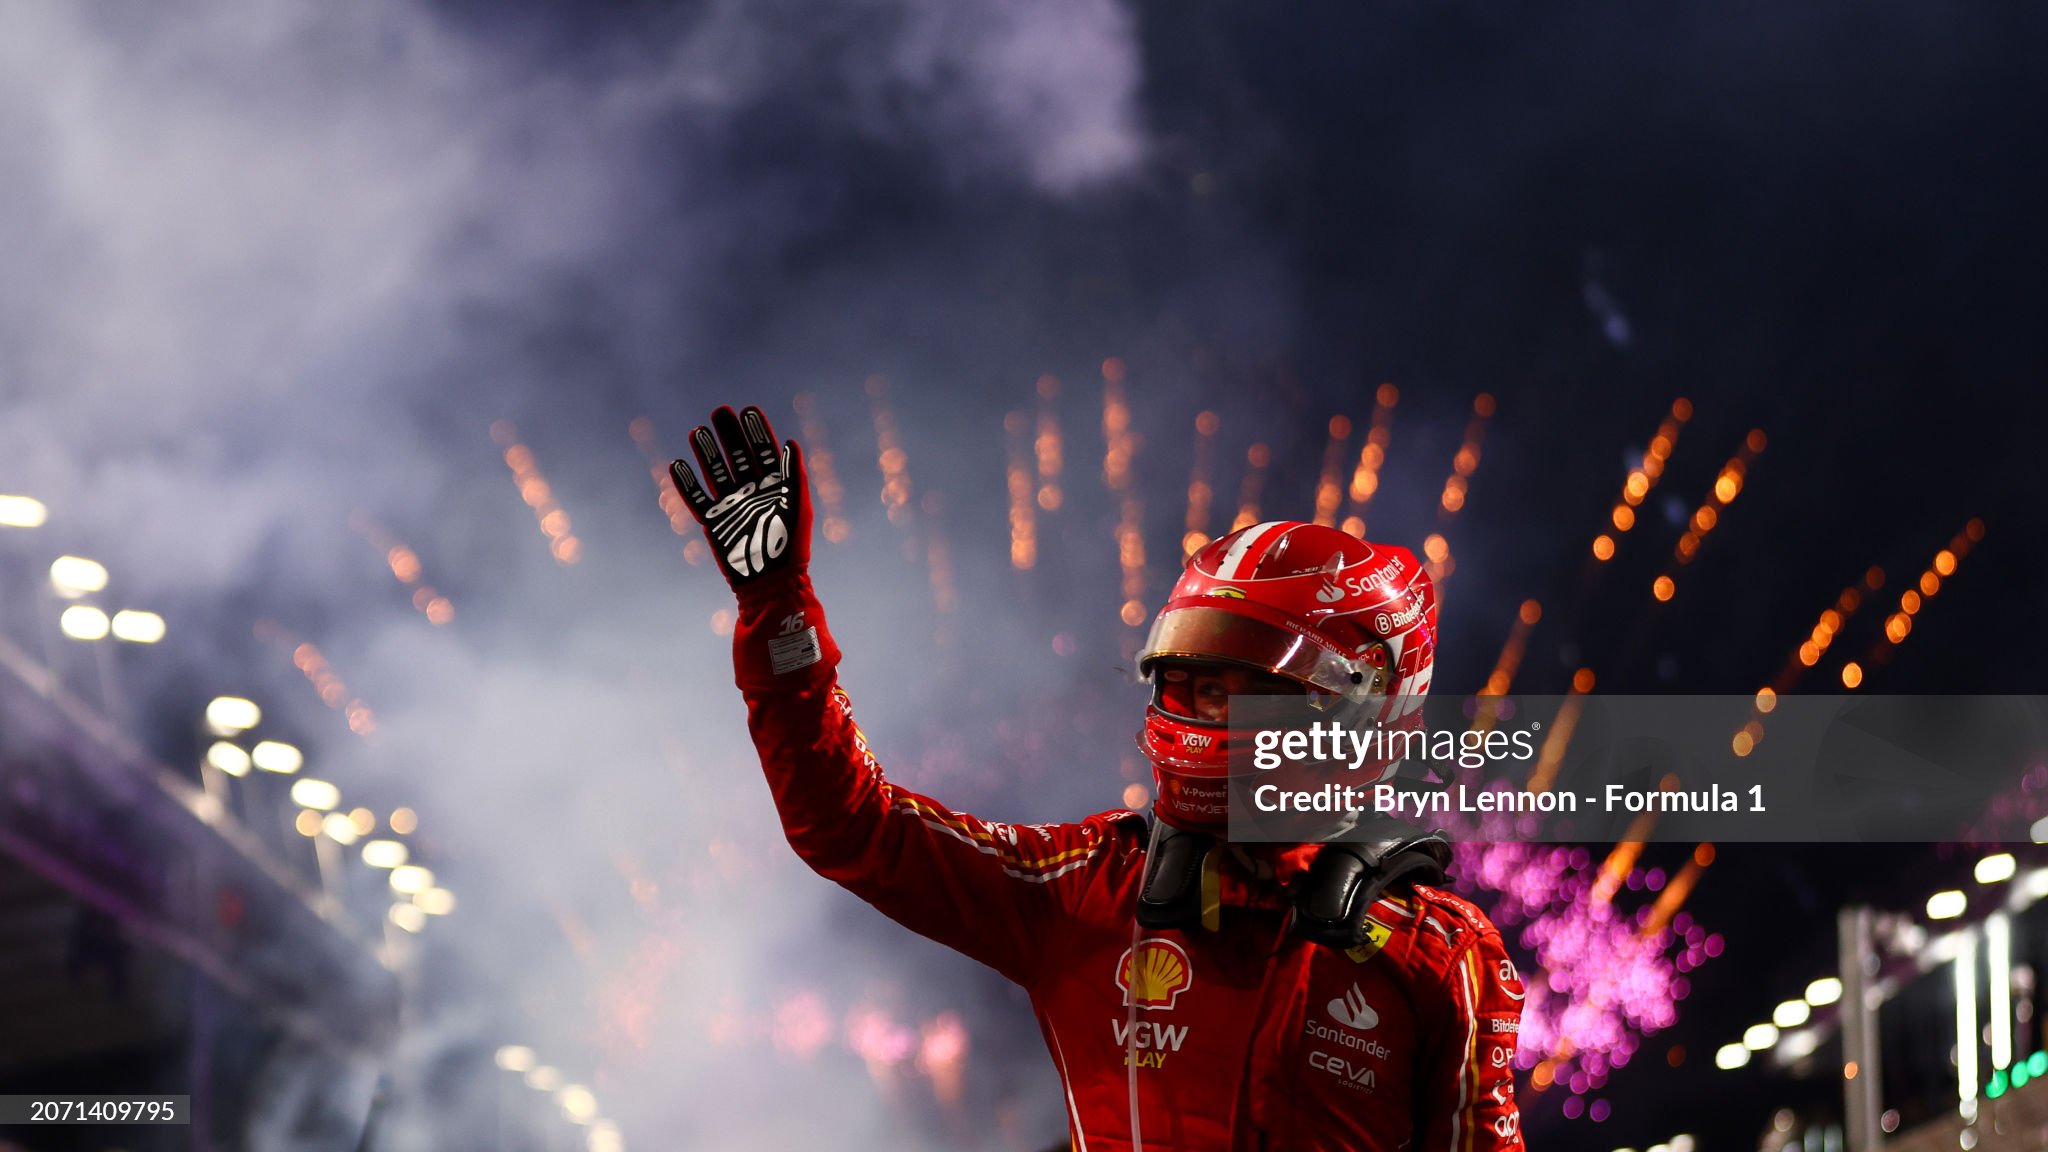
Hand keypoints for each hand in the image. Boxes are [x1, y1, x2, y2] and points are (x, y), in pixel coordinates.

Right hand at [670, 405, 810, 588]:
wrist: (771, 583)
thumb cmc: (790, 547)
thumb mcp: (798, 508)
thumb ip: (795, 475)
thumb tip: (791, 442)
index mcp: (775, 487)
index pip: (764, 451)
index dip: (756, 431)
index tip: (748, 410)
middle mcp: (752, 492)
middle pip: (738, 456)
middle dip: (729, 433)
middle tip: (719, 411)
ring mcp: (732, 506)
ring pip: (716, 472)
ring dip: (707, 452)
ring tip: (697, 431)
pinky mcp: (714, 523)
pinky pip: (696, 499)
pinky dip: (686, 483)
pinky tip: (678, 464)